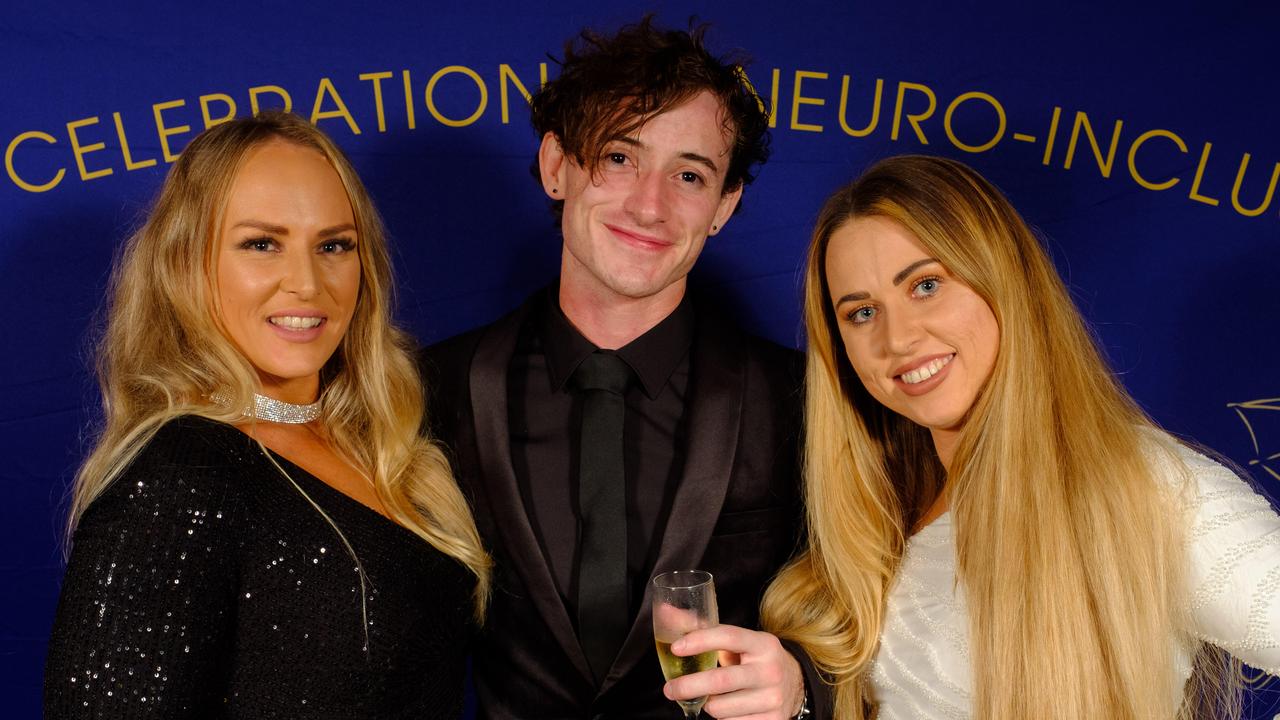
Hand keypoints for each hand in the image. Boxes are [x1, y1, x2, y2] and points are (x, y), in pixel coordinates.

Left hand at [663, 624, 803, 719]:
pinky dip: (721, 717)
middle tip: (670, 689)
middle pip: (720, 681)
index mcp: (763, 644)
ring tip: (713, 696)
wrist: (796, 684)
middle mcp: (770, 670)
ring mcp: (773, 698)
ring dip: (707, 703)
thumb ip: (701, 627)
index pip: (728, 637)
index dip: (700, 640)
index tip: (676, 648)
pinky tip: (729, 708)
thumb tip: (664, 611)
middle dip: (688, 686)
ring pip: (720, 707)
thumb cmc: (755, 659)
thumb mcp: (738, 641)